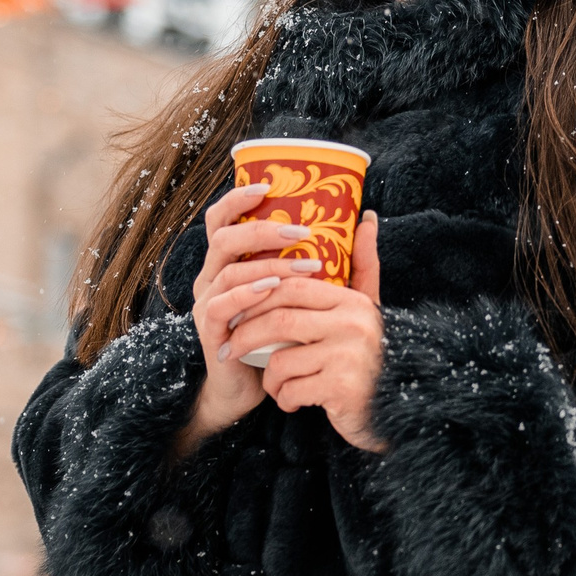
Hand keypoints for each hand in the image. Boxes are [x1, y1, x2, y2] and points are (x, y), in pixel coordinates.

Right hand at [174, 183, 326, 456]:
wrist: (256, 388)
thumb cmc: (283, 335)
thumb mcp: (316, 292)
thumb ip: (341, 260)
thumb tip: (367, 218)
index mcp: (231, 262)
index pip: (222, 221)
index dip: (236, 199)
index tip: (267, 187)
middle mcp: (213, 277)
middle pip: (222, 238)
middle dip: (260, 230)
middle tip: (299, 232)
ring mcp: (208, 303)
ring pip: (226, 270)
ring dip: (266, 264)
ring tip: (304, 266)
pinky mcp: (211, 331)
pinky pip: (221, 305)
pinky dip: (247, 295)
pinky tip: (274, 290)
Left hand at [224, 209, 384, 453]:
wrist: (399, 409)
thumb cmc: (374, 357)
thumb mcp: (370, 309)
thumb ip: (364, 266)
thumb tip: (368, 218)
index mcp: (353, 302)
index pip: (292, 286)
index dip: (258, 297)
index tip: (237, 312)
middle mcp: (353, 325)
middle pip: (278, 321)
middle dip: (246, 336)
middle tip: (230, 349)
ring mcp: (348, 357)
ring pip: (280, 361)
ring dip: (269, 377)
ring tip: (274, 384)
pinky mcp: (342, 389)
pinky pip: (291, 390)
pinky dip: (283, 399)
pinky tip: (292, 402)